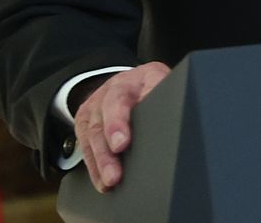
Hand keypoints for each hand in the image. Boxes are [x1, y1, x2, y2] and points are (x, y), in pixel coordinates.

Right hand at [74, 62, 169, 192]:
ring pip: (92, 133)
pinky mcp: (85, 119)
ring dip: (100, 161)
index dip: (118, 121)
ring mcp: (97, 103)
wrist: (134, 80)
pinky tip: (102, 181)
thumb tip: (175, 127)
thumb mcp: (169, 86)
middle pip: (104, 118)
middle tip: (114, 174)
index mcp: (141, 77)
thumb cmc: (157, 89)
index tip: (122, 144)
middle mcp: (114, 87)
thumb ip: (169, 102)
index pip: (123, 96)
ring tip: (109, 182)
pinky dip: (93, 165)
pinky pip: (85, 144)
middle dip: (108, 149)